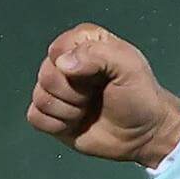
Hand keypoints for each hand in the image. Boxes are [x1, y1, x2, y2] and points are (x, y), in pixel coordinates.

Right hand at [28, 23, 179, 166]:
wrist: (144, 134)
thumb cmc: (140, 97)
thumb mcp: (130, 67)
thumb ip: (98, 55)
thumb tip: (62, 64)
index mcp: (83, 43)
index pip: (58, 49)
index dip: (77, 66)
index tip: (101, 76)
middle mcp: (65, 63)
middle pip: (46, 75)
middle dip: (74, 92)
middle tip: (96, 96)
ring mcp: (56, 90)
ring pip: (40, 97)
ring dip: (68, 110)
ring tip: (89, 110)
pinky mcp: (50, 115)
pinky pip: (35, 117)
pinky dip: (56, 124)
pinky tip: (76, 123)